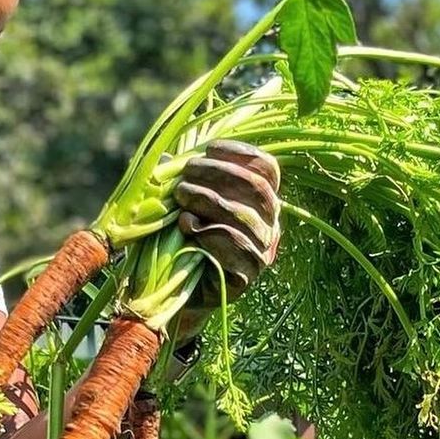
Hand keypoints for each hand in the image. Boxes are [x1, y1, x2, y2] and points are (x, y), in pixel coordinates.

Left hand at [174, 139, 280, 311]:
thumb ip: (185, 180)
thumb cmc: (179, 239)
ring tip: (181, 196)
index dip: (242, 154)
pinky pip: (237, 247)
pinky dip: (210, 231)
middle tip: (186, 174)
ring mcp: (262, 252)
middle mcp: (269, 225)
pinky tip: (187, 225)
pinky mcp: (247, 276)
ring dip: (209, 200)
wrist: (174, 291)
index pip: (267, 170)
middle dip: (219, 174)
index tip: (210, 147)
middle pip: (258, 189)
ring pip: (246, 217)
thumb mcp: (182, 204)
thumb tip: (170, 159)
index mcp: (260, 203)